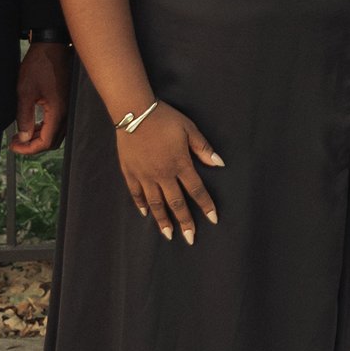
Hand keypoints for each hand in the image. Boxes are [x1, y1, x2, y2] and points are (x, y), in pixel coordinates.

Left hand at [12, 39, 71, 155]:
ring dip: (39, 136)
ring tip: (21, 134)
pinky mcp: (67, 101)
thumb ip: (24, 117)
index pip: (45, 142)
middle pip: (52, 141)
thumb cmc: (39, 65)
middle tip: (16, 143)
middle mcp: (67, 112)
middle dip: (33, 145)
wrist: (52, 45)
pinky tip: (33, 123)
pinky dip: (45, 127)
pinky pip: (58, 122)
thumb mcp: (25, 91)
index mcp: (58, 112)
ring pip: (56, 133)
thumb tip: (23, 138)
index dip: (28, 149)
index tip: (13, 147)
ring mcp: (68, 107)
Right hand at [116, 104, 223, 244]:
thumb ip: (203, 148)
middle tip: (190, 238)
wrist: (134, 111)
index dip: (206, 205)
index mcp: (180, 164)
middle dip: (185, 222)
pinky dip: (141, 204)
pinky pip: (136, 193)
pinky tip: (145, 214)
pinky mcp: (130, 172)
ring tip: (168, 235)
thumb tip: (219, 164)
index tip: (213, 219)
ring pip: (156, 203)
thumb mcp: (189, 129)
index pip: (196, 190)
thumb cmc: (164, 118)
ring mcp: (145, 175)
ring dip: (163, 220)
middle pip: (176, 203)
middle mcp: (163, 174)